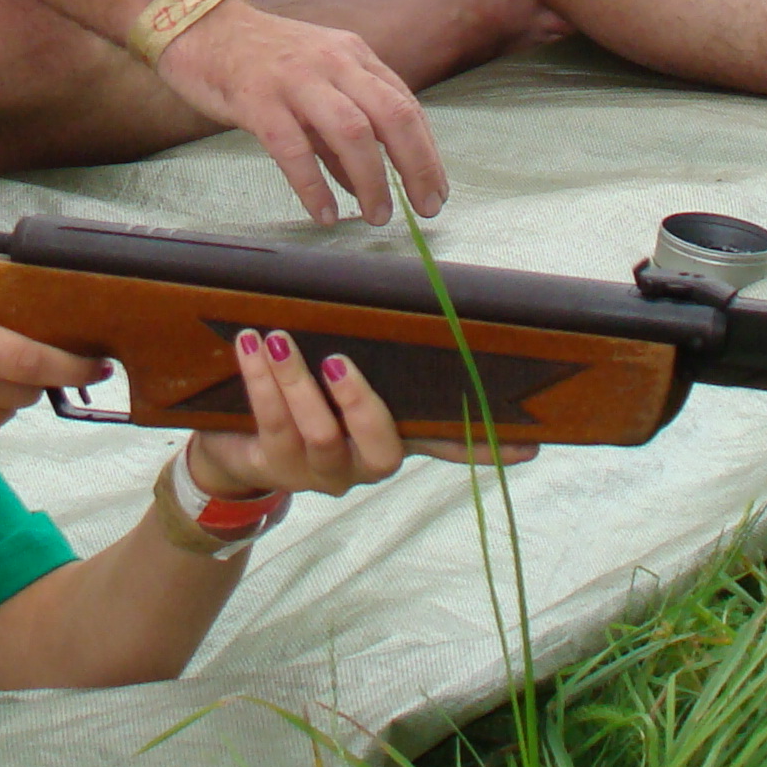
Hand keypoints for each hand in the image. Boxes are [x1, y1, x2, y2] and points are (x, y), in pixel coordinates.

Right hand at [153, 0, 448, 225]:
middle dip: (416, 166)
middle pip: (392, 116)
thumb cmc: (260, 60)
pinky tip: (325, 213)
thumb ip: (339, 131)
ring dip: (373, 179)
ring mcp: (296, 79)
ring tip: (377, 216)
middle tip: (426, 208)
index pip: (405, 105)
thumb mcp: (314, 82)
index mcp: (354, 55)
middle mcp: (333, 62)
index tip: (435, 189)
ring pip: (352, 132)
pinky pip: (294, 149)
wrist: (199, 26)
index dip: (426, 152)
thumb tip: (366, 184)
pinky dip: (314, 186)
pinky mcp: (258, 100)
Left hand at [186, 329, 534, 497]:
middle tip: (337, 360)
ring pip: (320, 434)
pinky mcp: (277, 467)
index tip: (531, 442)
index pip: (448, 443)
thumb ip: (374, 349)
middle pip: (382, 446)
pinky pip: (273, 424)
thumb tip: (408, 295)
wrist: (235, 449)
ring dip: (296, 382)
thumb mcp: (340, 373)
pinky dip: (260, 382)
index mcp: (394, 435)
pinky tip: (251, 346)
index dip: (486, 445)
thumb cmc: (301, 393)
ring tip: (277, 339)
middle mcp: (366, 462)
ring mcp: (323, 471)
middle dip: (360, 403)